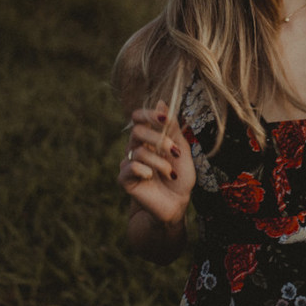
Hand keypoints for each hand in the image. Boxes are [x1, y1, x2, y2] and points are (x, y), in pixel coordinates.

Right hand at [118, 101, 194, 224]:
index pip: (138, 117)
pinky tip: (152, 178)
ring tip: (170, 174)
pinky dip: (145, 171)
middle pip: (137, 131)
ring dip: (160, 162)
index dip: (148, 114)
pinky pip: (129, 167)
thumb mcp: (181, 148)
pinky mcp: (125, 179)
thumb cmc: (180, 175)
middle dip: (159, 140)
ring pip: (138, 151)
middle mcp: (136, 147)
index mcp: (148, 137)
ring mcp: (128, 163)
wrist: (177, 203)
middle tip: (175, 152)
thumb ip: (171, 128)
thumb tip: (162, 102)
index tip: (164, 120)